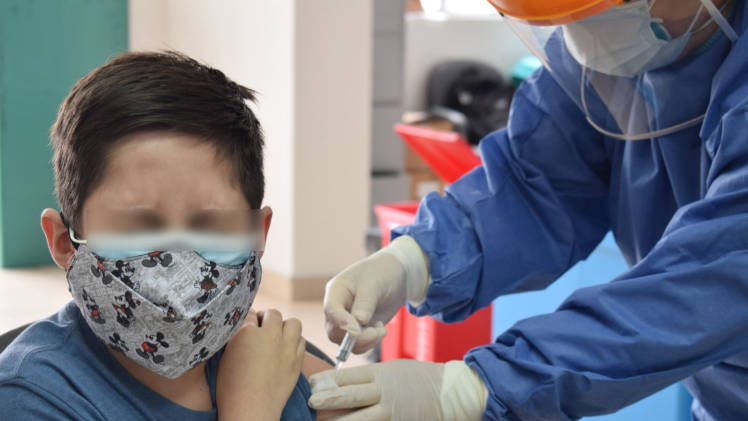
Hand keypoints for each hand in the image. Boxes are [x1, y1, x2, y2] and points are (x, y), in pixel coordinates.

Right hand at [217, 309, 304, 420]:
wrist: (252, 410)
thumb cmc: (232, 388)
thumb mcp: (226, 357)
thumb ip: (237, 338)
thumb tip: (244, 328)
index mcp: (247, 332)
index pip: (249, 315)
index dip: (248, 321)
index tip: (247, 326)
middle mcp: (270, 335)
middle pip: (273, 314)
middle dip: (267, 318)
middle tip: (262, 327)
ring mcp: (287, 347)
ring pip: (293, 323)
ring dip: (285, 326)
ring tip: (278, 336)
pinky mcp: (297, 359)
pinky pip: (301, 341)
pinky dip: (295, 342)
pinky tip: (286, 349)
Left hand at [308, 360, 444, 420]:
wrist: (452, 393)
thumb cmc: (420, 380)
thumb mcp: (394, 370)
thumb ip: (370, 378)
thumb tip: (341, 385)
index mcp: (381, 374)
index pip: (348, 376)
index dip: (327, 381)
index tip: (311, 384)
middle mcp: (384, 392)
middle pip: (350, 396)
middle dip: (327, 400)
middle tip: (309, 402)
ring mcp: (391, 412)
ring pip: (359, 419)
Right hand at [323, 249, 404, 353]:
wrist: (395, 276)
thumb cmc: (381, 273)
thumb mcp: (374, 284)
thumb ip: (365, 303)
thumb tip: (358, 323)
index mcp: (336, 291)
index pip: (331, 310)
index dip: (341, 322)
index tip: (357, 331)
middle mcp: (337, 308)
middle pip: (335, 331)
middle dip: (356, 337)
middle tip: (376, 331)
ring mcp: (347, 320)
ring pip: (346, 342)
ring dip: (365, 341)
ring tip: (381, 328)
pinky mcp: (358, 330)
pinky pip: (358, 345)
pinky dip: (370, 342)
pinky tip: (380, 329)